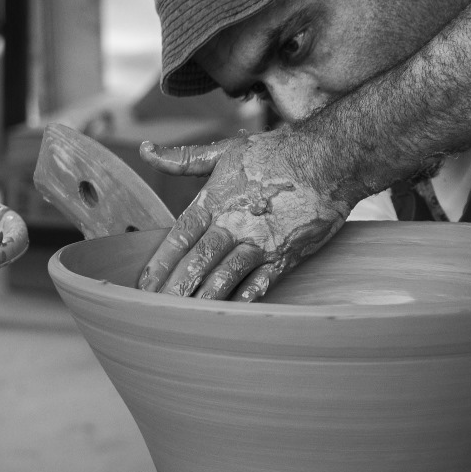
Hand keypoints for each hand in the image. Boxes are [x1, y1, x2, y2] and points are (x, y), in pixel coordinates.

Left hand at [136, 129, 350, 300]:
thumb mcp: (225, 151)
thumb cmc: (277, 153)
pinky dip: (243, 300)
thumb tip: (146, 149)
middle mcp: (234, 224)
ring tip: (182, 322)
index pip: (178, 237)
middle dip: (174, 289)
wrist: (330, 158)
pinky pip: (260, 284)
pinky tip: (227, 315)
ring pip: (224, 278)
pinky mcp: (285, 255)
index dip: (159, 264)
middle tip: (154, 311)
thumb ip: (184, 158)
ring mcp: (260, 242)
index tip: (141, 286)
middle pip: (197, 262)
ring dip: (202, 300)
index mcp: (215, 200)